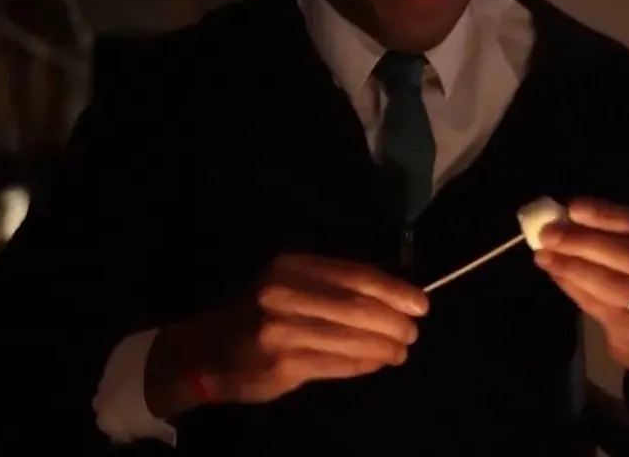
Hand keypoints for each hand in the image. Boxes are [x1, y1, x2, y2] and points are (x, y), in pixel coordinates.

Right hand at [145, 254, 427, 418]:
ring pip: (351, 338)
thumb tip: (395, 298)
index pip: (356, 275)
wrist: (207, 350)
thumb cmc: (259, 312)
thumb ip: (334, 287)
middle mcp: (286, 292)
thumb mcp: (290, 283)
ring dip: (384, 347)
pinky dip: (364, 363)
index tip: (420, 304)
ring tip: (400, 351)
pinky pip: (337, 363)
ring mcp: (282, 329)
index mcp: (293, 265)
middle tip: (413, 333)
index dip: (394, 290)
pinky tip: (377, 363)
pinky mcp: (282, 363)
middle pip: (357, 307)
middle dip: (393, 322)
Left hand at [534, 199, 628, 390]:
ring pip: (612, 283)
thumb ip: (603, 233)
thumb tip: (561, 218)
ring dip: (572, 267)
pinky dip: (573, 288)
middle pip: (626, 255)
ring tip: (544, 256)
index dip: (603, 216)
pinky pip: (600, 306)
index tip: (572, 208)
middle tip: (547, 234)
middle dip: (582, 242)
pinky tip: (555, 274)